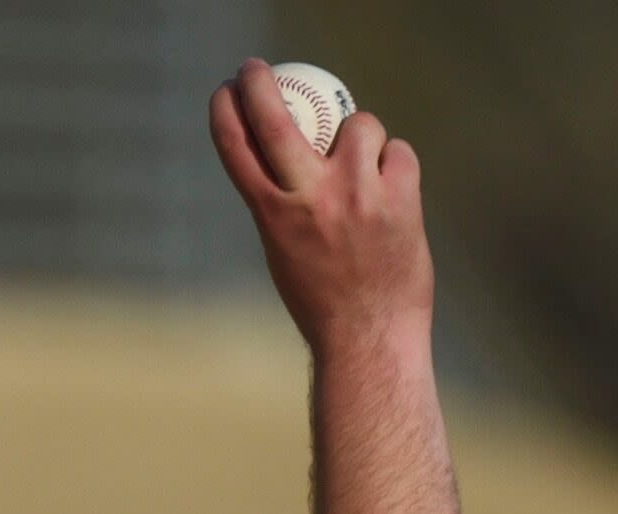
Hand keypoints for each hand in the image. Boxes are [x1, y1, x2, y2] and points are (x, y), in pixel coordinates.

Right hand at [209, 58, 432, 355]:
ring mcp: (356, 194)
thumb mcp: (285, 250)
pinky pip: (399, 152)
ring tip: (365, 169)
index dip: (227, 112)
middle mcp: (309, 199)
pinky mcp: (400, 196)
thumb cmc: (324, 298)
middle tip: (255, 68)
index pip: (238, 149)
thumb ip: (288, 202)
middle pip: (275, 121)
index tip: (225, 90)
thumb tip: (302, 154)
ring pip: (361, 125)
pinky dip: (396, 165)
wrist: (369, 333)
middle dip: (259, 85)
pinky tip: (393, 195)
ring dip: (363, 135)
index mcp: (272, 215)